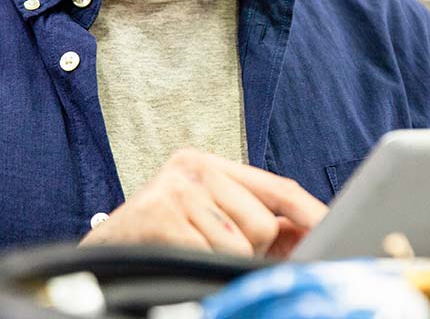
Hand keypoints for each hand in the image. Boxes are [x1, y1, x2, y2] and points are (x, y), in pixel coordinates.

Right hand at [80, 149, 327, 257]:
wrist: (95, 259)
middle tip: (213, 250)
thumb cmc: (157, 239)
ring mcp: (177, 191)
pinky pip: (212, 257)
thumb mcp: (206, 217)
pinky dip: (201, 267)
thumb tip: (309, 235)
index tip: (334, 230)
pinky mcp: (162, 217)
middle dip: (248, 250)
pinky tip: (179, 257)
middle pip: (264, 223)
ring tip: (192, 253)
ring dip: (222, 262)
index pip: (277, 187)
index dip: (309, 212)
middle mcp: (194, 168)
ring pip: (242, 244)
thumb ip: (254, 219)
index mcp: (208, 163)